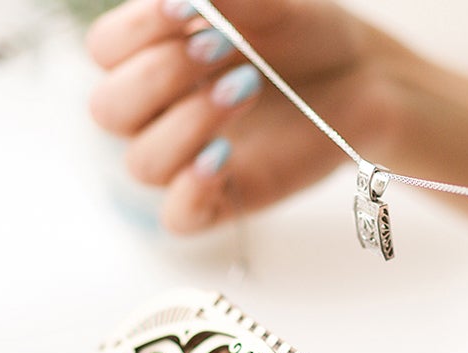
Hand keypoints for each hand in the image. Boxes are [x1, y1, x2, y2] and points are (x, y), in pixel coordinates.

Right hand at [87, 0, 398, 232]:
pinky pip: (178, 217)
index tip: (188, 7)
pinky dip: (190, 190)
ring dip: (185, 125)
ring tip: (244, 91)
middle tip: (219, 48)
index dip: (136, 30)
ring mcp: (189, 159)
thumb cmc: (306, 35)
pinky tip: (222, 158)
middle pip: (110, 111)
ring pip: (142, 164)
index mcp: (155, 55)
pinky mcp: (222, 200)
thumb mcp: (270, 3)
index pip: (106, 51)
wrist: (360, 79)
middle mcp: (162, 110)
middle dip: (160, 75)